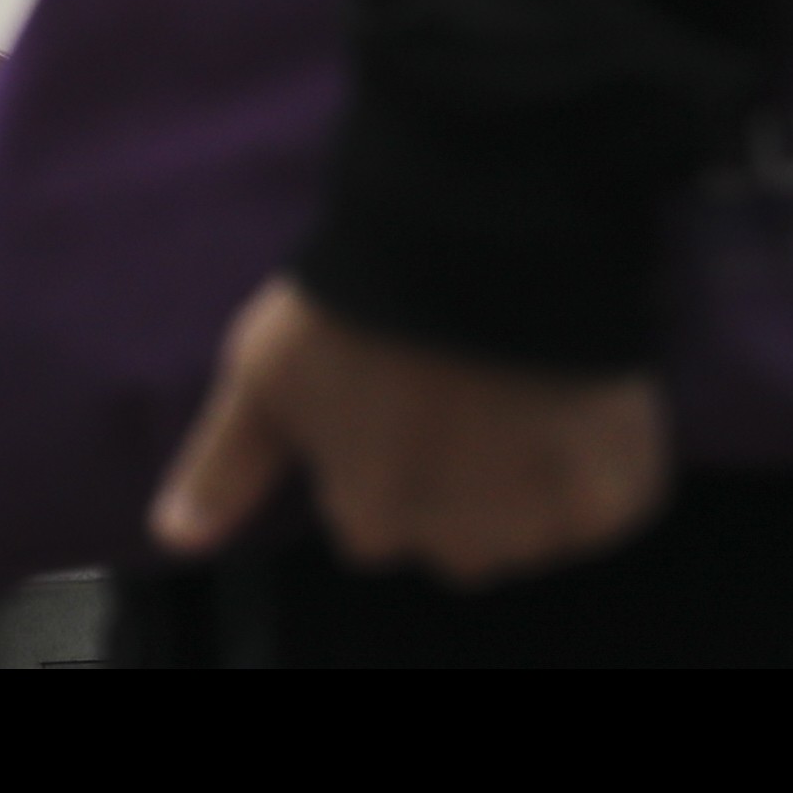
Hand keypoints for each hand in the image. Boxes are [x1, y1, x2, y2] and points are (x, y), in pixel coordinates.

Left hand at [148, 277, 670, 586]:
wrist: (478, 246)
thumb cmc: (353, 305)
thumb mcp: (261, 376)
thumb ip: (223, 467)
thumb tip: (174, 538)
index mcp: (371, 522)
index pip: (367, 525)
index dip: (376, 463)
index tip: (388, 403)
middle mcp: (458, 545)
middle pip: (450, 538)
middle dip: (448, 485)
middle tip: (451, 395)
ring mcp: (543, 527)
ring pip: (526, 532)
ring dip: (520, 483)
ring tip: (507, 393)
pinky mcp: (618, 498)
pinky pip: (606, 506)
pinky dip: (594, 467)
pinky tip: (567, 403)